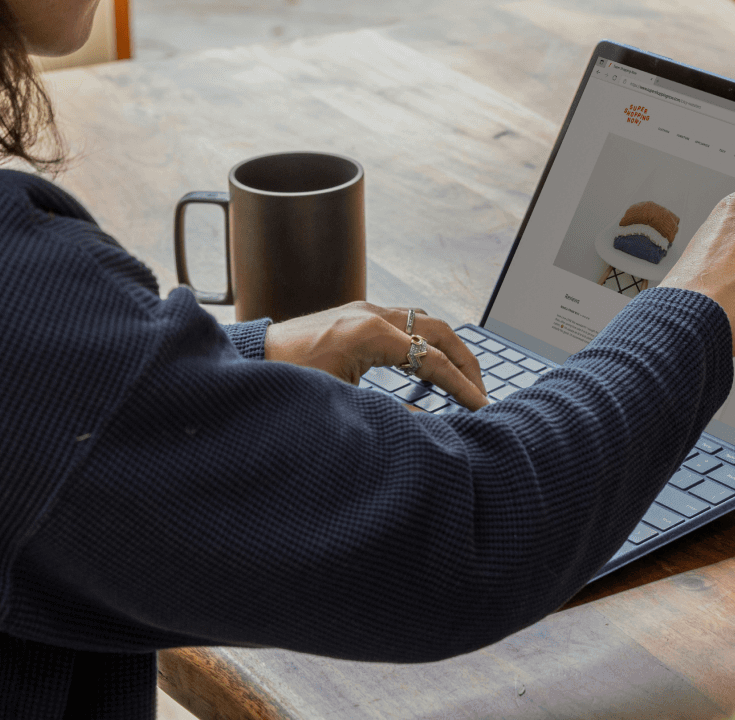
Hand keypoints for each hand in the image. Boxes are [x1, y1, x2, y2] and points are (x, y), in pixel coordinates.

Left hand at [264, 302, 488, 409]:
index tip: (482, 406)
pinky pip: (405, 321)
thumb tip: (425, 424)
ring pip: (424, 321)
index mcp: (371, 335)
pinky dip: (425, 340)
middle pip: (439, 331)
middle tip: (481, 390)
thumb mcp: (342, 404)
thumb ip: (389, 412)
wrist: (252, 360)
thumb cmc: (288, 382)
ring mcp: (364, 309)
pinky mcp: (356, 313)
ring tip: (462, 378)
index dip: (462, 386)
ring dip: (447, 348)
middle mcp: (372, 314)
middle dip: (465, 361)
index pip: (433, 360)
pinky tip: (427, 364)